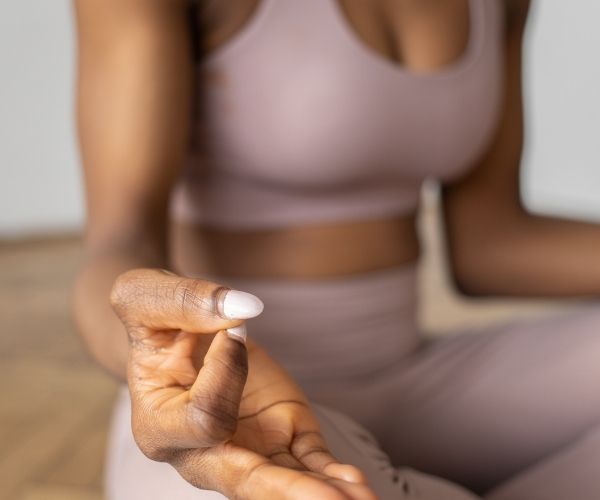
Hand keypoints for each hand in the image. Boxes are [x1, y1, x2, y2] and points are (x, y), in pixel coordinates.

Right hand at [110, 269, 375, 498]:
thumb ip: (186, 301)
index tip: (234, 332)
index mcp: (160, 424)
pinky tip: (356, 485)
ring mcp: (246, 447)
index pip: (205, 417)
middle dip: (283, 490)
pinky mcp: (280, 435)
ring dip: (317, 492)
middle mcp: (203, 450)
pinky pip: (307, 462)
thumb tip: (243, 308)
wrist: (184, 333)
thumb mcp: (148, 297)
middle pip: (243, 477)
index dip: (225, 373)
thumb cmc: (158, 320)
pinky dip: (332, 474)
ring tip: (359, 499)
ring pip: (281, 480)